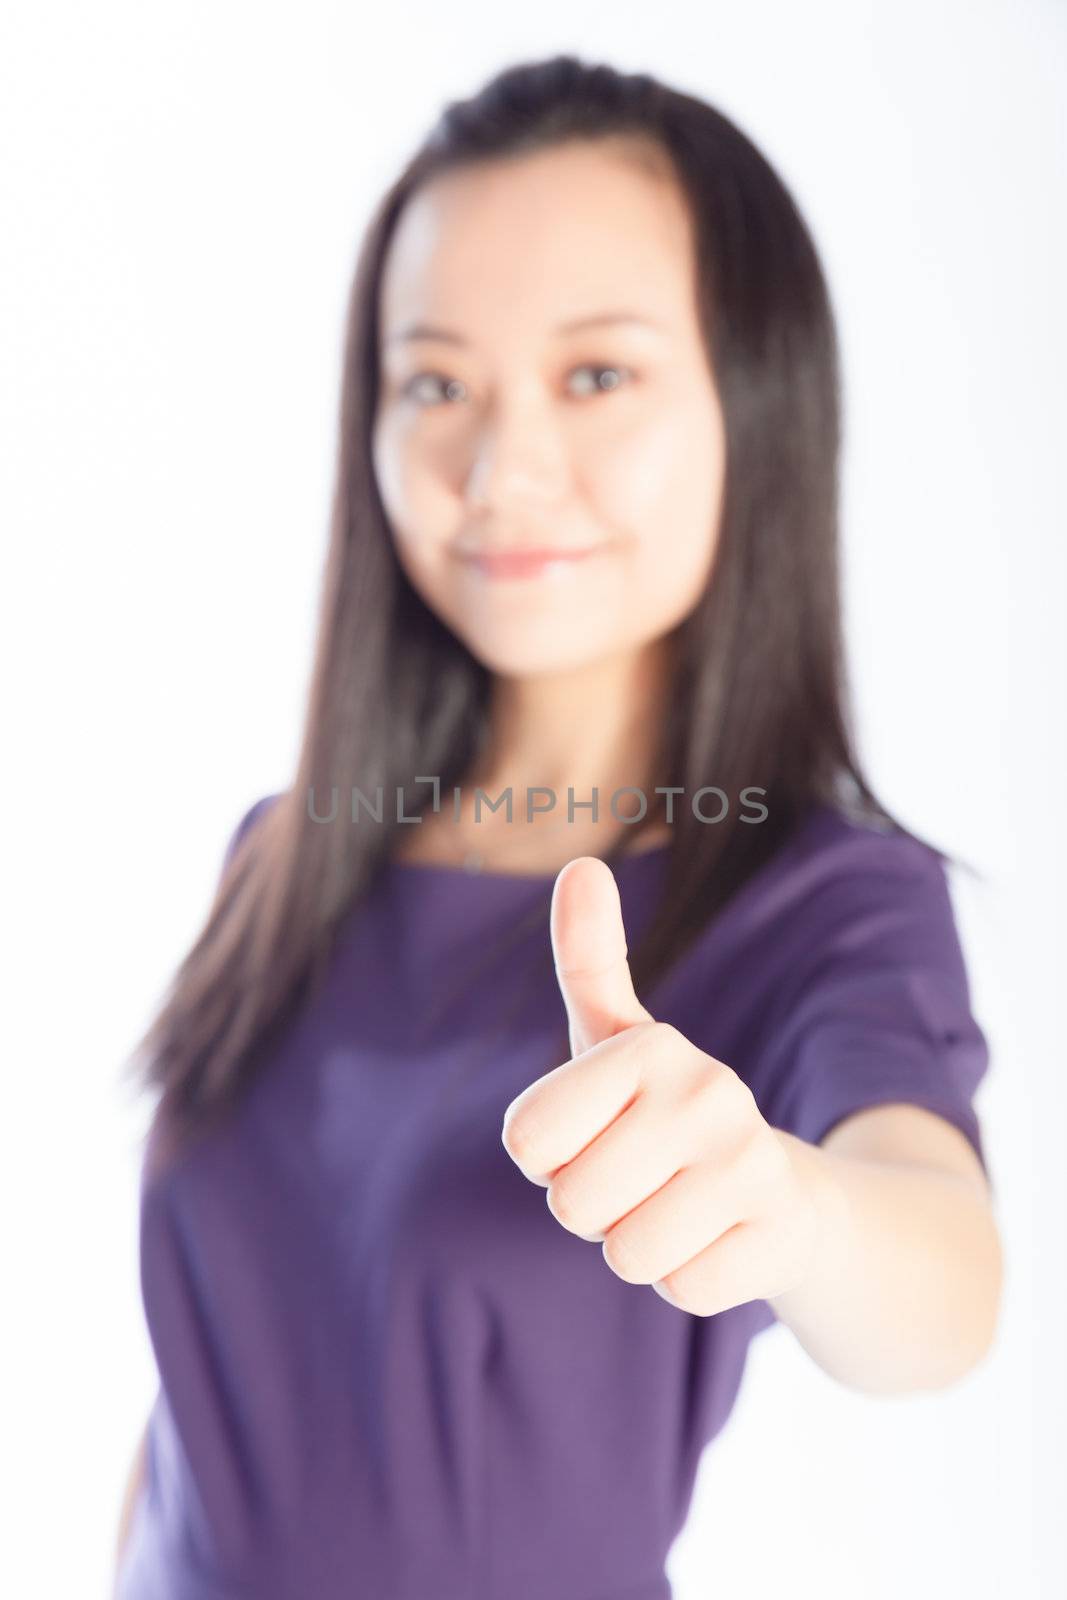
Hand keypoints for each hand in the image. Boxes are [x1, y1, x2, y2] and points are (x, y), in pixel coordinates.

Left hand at [500, 856, 826, 1315]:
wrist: (783, 1197)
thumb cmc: (667, 1116)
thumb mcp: (618, 1038)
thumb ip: (590, 957)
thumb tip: (582, 865)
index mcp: (650, 1046)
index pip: (527, 1142)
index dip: (549, 1159)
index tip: (595, 1137)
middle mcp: (707, 1090)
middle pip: (573, 1204)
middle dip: (594, 1210)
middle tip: (640, 1182)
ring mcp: (750, 1161)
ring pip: (627, 1252)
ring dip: (640, 1248)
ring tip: (677, 1208)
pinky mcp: (781, 1231)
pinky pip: (683, 1289)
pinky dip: (688, 1279)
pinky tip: (717, 1240)